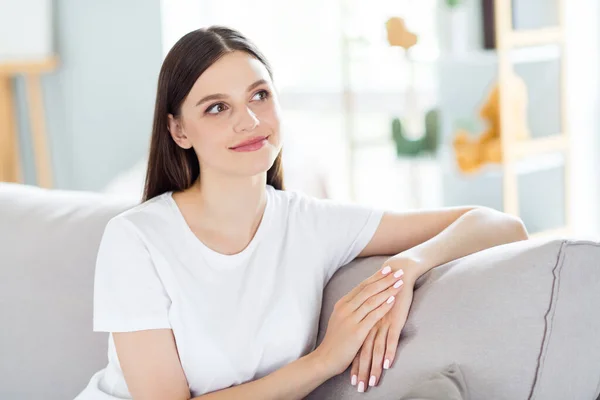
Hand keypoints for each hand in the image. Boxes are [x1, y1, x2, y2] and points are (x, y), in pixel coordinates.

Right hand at [313, 264, 405, 380]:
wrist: (325, 358)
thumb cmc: (335, 341)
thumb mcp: (340, 320)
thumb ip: (351, 309)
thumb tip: (363, 299)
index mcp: (342, 304)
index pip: (362, 286)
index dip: (376, 277)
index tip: (387, 269)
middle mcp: (345, 308)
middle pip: (368, 289)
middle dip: (385, 279)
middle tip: (398, 271)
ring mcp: (350, 319)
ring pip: (372, 300)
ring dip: (387, 290)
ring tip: (400, 283)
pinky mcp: (357, 331)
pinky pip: (373, 316)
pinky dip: (384, 307)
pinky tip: (393, 300)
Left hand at [350, 257, 419, 391]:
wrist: (399, 274)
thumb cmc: (388, 292)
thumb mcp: (374, 309)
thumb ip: (369, 322)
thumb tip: (365, 337)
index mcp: (362, 320)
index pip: (356, 347)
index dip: (353, 363)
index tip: (351, 379)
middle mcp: (369, 322)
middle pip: (363, 351)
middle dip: (361, 370)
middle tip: (359, 387)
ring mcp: (381, 322)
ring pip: (375, 349)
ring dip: (373, 367)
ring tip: (372, 382)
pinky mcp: (393, 320)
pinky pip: (390, 339)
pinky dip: (388, 353)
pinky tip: (388, 365)